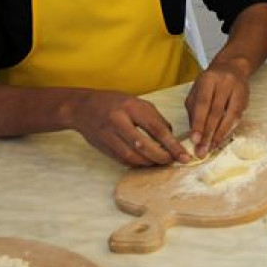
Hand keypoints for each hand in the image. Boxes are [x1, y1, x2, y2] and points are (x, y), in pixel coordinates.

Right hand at [67, 90, 186, 166]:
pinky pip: (123, 159)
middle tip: (174, 161)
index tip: (183, 154)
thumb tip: (172, 137)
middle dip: (161, 157)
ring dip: (150, 162)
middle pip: (144, 145)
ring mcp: (108, 135)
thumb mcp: (138, 102)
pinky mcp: (103, 146)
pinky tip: (147, 162)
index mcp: (131, 107)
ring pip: (132, 156)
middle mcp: (119, 121)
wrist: (82, 107)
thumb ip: (156, 119)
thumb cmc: (115, 103)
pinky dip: (137, 163)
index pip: (156, 129)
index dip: (172, 144)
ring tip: (162, 162)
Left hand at [185, 59, 249, 156]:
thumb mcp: (197, 90)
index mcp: (208, 79)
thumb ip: (194, 109)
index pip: (203, 103)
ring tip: (211, 148)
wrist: (233, 67)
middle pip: (216, 112)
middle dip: (208, 133)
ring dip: (219, 135)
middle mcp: (224, 83)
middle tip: (202, 150)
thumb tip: (193, 132)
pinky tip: (221, 139)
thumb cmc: (211, 82)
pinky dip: (228, 130)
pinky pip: (237, 117)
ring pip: (229, 116)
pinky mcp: (245, 98)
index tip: (194, 139)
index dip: (199, 122)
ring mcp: (237, 90)